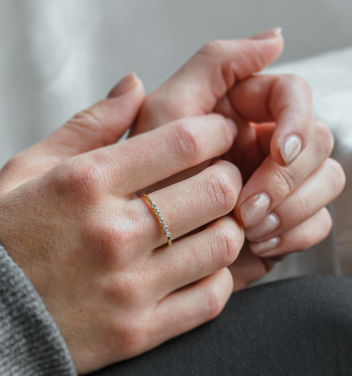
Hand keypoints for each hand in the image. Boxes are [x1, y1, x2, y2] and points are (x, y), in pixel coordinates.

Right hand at [0, 74, 243, 374]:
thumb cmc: (4, 235)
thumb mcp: (30, 168)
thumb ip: (89, 124)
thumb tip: (135, 84)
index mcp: (87, 183)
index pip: (182, 143)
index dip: (216, 131)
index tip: (221, 133)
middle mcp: (113, 233)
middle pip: (216, 191)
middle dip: (231, 175)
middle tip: (222, 175)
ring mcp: (129, 288)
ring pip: (223, 246)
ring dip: (229, 226)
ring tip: (214, 222)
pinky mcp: (138, 332)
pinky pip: (211, 299)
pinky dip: (220, 277)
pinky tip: (203, 266)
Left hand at [130, 28, 343, 286]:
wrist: (144, 237)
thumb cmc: (144, 175)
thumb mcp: (168, 110)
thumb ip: (215, 64)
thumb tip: (275, 38)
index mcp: (242, 110)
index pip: (294, 95)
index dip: (296, 121)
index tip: (279, 155)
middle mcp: (264, 141)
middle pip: (317, 141)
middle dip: (285, 180)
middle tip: (245, 209)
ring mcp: (276, 180)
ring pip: (326, 180)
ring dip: (294, 208)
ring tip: (249, 229)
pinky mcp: (282, 216)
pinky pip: (318, 220)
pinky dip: (295, 233)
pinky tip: (259, 241)